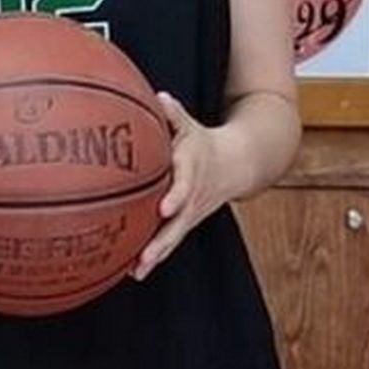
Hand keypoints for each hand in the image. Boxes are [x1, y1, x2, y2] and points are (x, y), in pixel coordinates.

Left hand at [132, 92, 243, 281]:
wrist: (237, 164)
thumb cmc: (202, 142)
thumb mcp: (190, 125)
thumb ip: (173, 114)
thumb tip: (158, 97)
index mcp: (192, 170)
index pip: (185, 185)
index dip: (176, 196)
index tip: (165, 208)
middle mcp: (192, 197)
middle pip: (178, 223)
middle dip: (161, 241)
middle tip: (145, 256)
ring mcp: (190, 214)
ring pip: (173, 238)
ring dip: (155, 255)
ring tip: (136, 271)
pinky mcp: (185, 223)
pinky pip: (169, 241)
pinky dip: (153, 257)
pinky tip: (131, 271)